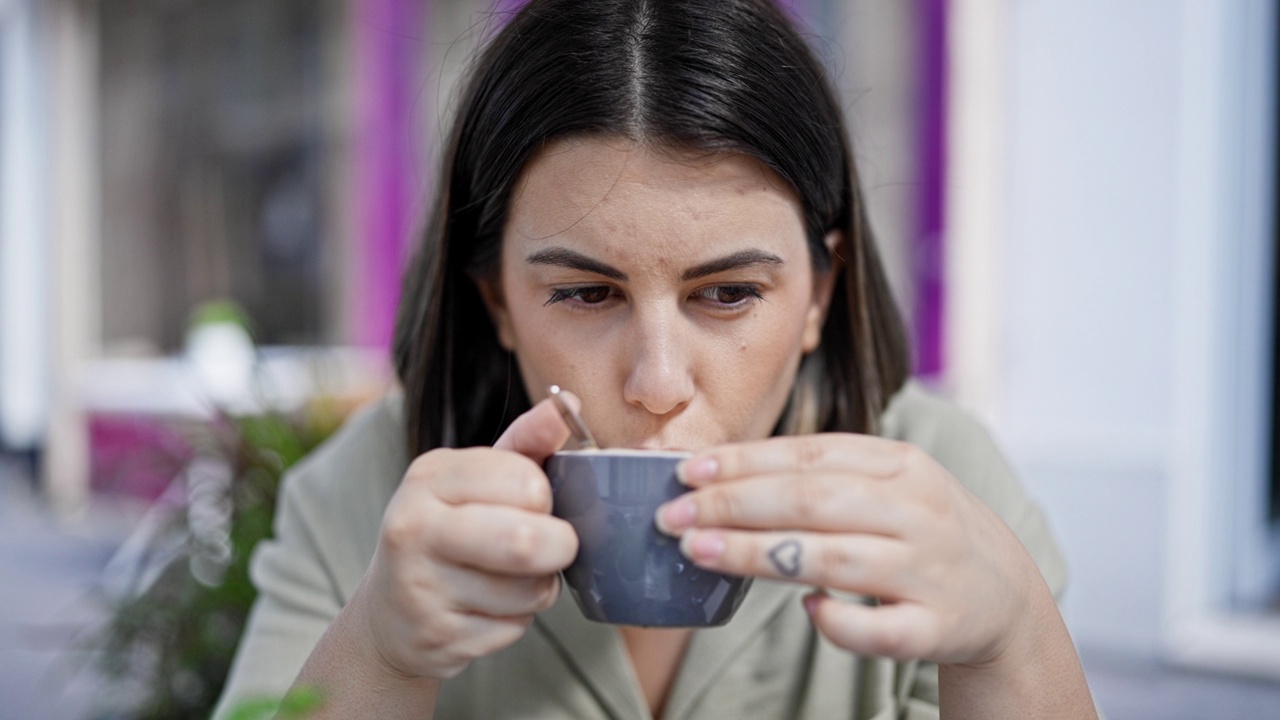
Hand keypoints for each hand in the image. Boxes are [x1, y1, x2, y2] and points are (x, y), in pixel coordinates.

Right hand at [349, 397, 579, 680]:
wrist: (390, 612)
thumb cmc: (449, 530)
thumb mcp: (477, 479)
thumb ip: (526, 442)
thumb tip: (569, 403)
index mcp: (429, 476)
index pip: (525, 480)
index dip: (546, 496)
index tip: (536, 503)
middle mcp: (414, 527)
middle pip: (525, 541)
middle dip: (560, 546)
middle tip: (556, 546)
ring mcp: (420, 587)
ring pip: (528, 591)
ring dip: (539, 587)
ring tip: (514, 578)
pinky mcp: (437, 636)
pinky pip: (514, 628)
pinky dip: (517, 620)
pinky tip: (490, 609)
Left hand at [654, 434, 1044, 667]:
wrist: (1007, 594)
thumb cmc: (921, 529)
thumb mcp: (887, 483)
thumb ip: (818, 476)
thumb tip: (719, 477)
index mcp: (901, 465)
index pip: (810, 455)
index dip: (743, 462)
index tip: (685, 472)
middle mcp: (917, 511)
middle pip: (812, 502)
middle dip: (734, 505)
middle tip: (674, 517)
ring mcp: (930, 570)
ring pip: (833, 560)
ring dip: (757, 554)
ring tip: (698, 551)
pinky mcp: (938, 628)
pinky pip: (880, 629)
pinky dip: (839, 621)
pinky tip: (807, 611)